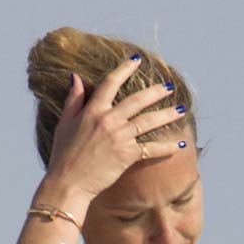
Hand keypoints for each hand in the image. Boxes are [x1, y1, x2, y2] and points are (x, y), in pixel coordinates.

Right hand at [46, 57, 186, 200]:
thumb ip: (74, 99)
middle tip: (169, 87)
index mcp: (93, 110)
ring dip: (167, 115)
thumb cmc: (63, 155)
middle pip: (137, 100)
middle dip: (156, 92)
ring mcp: (119, 137)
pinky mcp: (127, 156)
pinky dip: (166, 147)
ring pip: (148, 122)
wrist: (68, 183)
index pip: (111, 82)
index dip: (125, 69)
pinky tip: (180, 145)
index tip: (137, 60)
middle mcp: (109, 120)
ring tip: (181, 110)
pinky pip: (151, 149)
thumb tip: (76, 76)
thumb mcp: (65, 123)